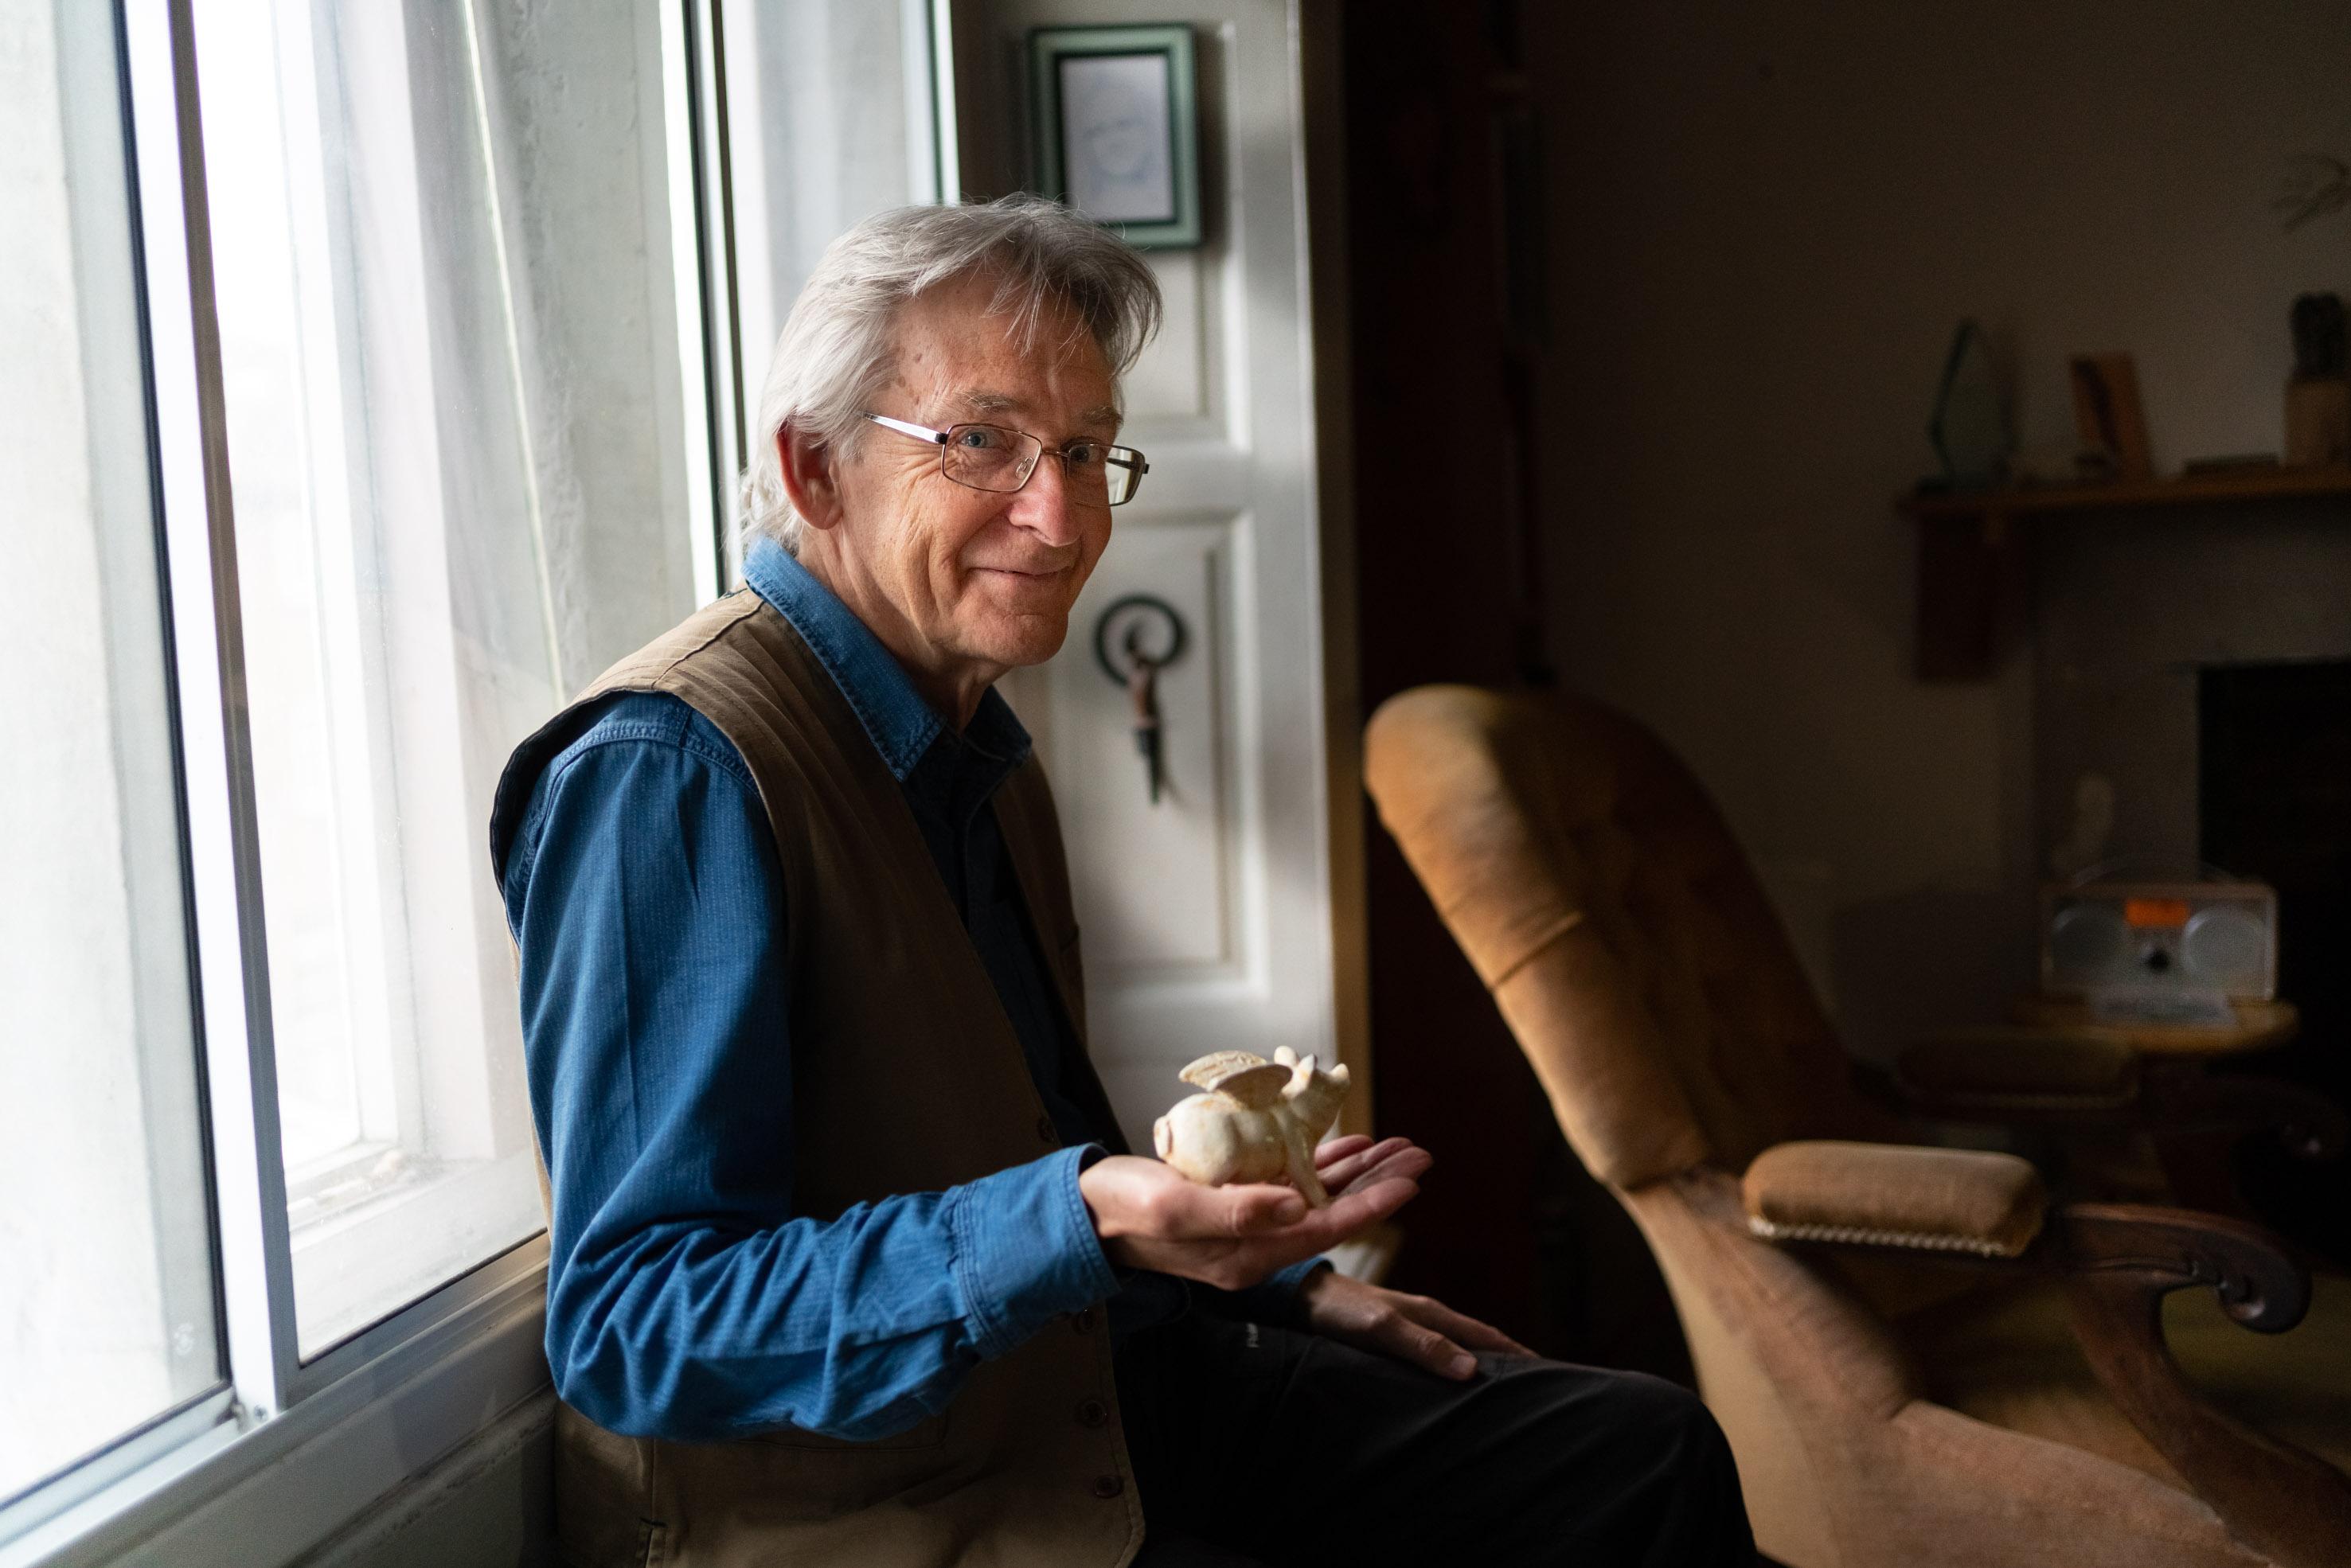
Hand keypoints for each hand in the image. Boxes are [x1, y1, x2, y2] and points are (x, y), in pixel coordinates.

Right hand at [1078, 1135, 1428, 1291]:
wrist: (1084, 1211)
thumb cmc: (1124, 1206)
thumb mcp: (1177, 1207)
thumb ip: (1237, 1210)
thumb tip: (1299, 1208)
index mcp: (1246, 1255)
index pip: (1323, 1229)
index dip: (1371, 1205)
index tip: (1411, 1182)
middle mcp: (1254, 1246)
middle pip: (1331, 1214)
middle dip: (1378, 1185)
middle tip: (1422, 1155)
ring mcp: (1246, 1227)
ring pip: (1316, 1199)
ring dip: (1357, 1172)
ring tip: (1398, 1147)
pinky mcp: (1234, 1207)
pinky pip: (1288, 1186)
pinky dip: (1317, 1166)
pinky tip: (1344, 1146)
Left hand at [1295, 1269, 1534, 1379]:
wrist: (1299, 1297)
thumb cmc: (1339, 1312)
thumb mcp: (1381, 1329)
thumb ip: (1423, 1346)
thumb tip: (1471, 1370)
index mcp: (1431, 1313)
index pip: (1487, 1335)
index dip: (1518, 1354)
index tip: (1551, 1374)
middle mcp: (1426, 1316)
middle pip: (1478, 1340)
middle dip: (1509, 1360)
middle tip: (1540, 1389)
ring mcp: (1410, 1323)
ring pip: (1457, 1346)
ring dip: (1482, 1363)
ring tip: (1504, 1390)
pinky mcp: (1391, 1335)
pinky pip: (1435, 1351)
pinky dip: (1454, 1365)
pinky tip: (1453, 1382)